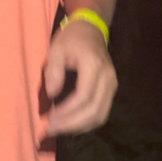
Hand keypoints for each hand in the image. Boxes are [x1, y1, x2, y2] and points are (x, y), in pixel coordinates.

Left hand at [44, 21, 116, 135]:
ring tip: (58, 130)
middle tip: (50, 130)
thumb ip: (53, 71)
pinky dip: (86, 123)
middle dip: (72, 124)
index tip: (49, 119)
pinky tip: (70, 125)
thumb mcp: (56, 49)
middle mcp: (108, 78)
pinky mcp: (110, 91)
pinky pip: (101, 113)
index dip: (67, 112)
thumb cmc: (71, 39)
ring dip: (79, 127)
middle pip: (94, 110)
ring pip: (100, 115)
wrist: (90, 30)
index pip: (84, 97)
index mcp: (94, 66)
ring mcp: (112, 85)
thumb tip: (52, 95)